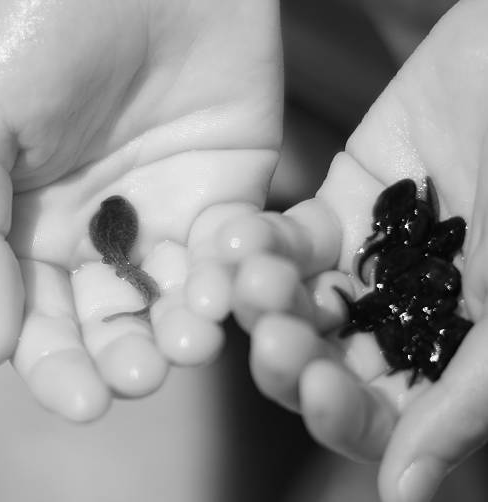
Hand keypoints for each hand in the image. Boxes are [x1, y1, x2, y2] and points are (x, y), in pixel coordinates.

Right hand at [0, 0, 282, 420]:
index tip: (82, 400)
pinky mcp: (232, 195)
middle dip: (126, 361)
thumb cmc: (46, 29)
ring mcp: (170, 218)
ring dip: (185, 331)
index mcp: (34, 229)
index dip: (57, 369)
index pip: (41, 323)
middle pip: (113, 326)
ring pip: (179, 303)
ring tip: (191, 336)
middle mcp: (102, 234)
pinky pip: (236, 258)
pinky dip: (235, 279)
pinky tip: (229, 279)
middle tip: (140, 373)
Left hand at [183, 1, 487, 499]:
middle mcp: (405, 316)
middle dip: (289, 354)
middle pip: (322, 363)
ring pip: (295, 304)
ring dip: (266, 298)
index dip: (342, 412)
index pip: (380, 413)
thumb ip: (469, 394)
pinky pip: (286, 239)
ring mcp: (368, 262)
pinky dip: (260, 243)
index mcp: (453, 351)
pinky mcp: (339, 207)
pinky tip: (241, 239)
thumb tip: (405, 491)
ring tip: (256, 277)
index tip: (321, 387)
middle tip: (274, 330)